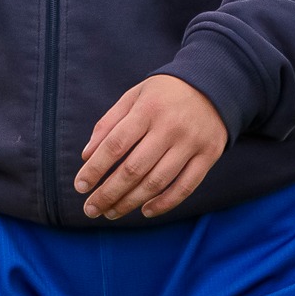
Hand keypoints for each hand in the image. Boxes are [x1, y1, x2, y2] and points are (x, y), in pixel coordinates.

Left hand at [75, 74, 227, 219]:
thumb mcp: (135, 96)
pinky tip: (145, 211)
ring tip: (111, 212)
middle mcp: (170, 127)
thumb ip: (109, 123)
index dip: (95, 169)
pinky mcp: (209, 155)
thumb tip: (87, 156)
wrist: (214, 83)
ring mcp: (192, 143)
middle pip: (134, 169)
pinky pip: (185, 187)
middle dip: (108, 193)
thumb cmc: (165, 92)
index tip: (80, 186)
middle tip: (91, 209)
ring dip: (130, 202)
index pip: (116, 145)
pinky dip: (164, 204)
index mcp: (148, 109)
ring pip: (157, 182)